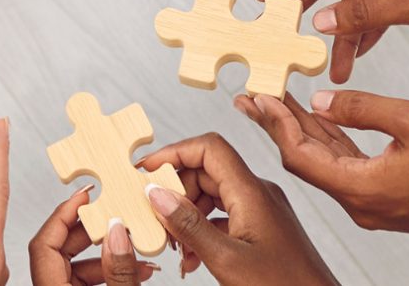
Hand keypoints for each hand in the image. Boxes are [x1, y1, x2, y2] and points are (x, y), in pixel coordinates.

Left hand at [29, 188, 161, 284]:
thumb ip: (119, 272)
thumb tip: (117, 233)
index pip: (43, 244)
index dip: (63, 215)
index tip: (85, 196)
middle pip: (59, 250)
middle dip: (91, 230)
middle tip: (112, 213)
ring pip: (75, 265)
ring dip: (106, 253)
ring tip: (133, 243)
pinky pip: (85, 280)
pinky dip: (108, 271)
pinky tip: (136, 268)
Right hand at [135, 134, 338, 285]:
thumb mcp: (226, 260)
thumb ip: (189, 225)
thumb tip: (156, 194)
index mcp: (252, 193)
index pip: (209, 148)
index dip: (174, 153)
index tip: (146, 171)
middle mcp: (259, 194)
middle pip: (206, 172)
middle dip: (176, 192)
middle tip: (155, 219)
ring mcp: (262, 211)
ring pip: (213, 196)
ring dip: (187, 215)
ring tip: (174, 246)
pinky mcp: (262, 229)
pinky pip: (224, 217)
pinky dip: (203, 231)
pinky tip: (192, 257)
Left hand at [239, 91, 408, 240]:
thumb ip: (362, 108)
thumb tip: (320, 100)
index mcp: (362, 188)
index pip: (301, 155)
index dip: (276, 124)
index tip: (258, 96)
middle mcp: (361, 204)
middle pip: (306, 161)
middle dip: (279, 126)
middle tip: (254, 97)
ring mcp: (374, 205)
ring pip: (326, 165)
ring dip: (304, 133)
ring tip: (278, 103)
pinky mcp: (387, 201)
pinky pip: (348, 169)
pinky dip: (332, 143)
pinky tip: (321, 121)